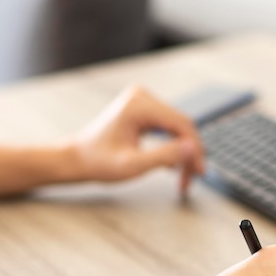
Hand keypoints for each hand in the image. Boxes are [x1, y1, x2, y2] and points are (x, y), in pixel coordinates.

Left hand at [70, 86, 204, 193]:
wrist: (76, 159)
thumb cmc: (97, 162)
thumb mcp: (132, 165)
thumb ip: (164, 156)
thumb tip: (193, 148)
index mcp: (139, 105)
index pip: (181, 124)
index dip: (195, 149)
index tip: (199, 171)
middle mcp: (142, 97)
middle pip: (181, 125)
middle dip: (189, 153)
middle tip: (192, 178)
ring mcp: (141, 101)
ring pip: (176, 127)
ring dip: (182, 151)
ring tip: (182, 177)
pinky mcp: (142, 109)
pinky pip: (166, 127)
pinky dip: (172, 146)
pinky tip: (172, 166)